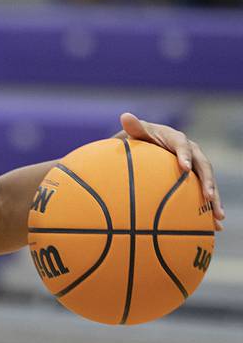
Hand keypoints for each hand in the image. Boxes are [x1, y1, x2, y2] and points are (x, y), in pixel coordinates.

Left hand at [118, 113, 224, 230]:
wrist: (149, 144)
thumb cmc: (141, 137)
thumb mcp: (137, 132)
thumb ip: (134, 127)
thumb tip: (125, 116)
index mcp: (176, 139)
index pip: (183, 145)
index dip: (185, 156)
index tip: (185, 168)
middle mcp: (191, 152)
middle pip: (203, 166)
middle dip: (208, 182)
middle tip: (208, 197)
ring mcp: (196, 166)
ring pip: (208, 182)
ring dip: (214, 199)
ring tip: (218, 218)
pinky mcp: (196, 179)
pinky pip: (205, 193)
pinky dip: (209, 209)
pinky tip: (215, 227)